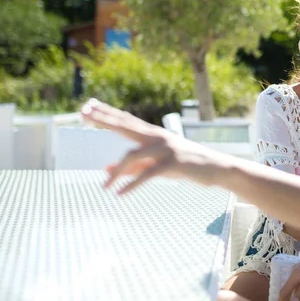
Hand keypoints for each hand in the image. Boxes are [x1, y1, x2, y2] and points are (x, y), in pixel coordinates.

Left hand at [81, 98, 229, 193]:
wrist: (216, 168)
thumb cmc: (185, 166)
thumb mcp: (156, 165)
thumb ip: (132, 166)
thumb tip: (105, 170)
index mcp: (153, 134)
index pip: (125, 121)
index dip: (106, 113)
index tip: (88, 106)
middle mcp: (157, 137)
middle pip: (125, 126)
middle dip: (103, 120)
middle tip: (83, 113)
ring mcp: (166, 148)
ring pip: (133, 155)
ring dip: (116, 172)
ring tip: (103, 186)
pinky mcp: (173, 163)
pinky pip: (148, 174)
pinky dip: (133, 184)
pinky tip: (120, 194)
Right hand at [279, 244, 299, 300]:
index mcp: (296, 274)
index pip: (284, 290)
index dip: (281, 299)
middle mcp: (294, 270)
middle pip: (286, 287)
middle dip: (284, 297)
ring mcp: (299, 268)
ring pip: (291, 283)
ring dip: (289, 293)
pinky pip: (296, 280)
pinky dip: (295, 288)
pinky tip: (296, 293)